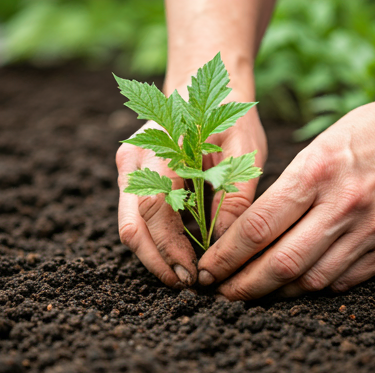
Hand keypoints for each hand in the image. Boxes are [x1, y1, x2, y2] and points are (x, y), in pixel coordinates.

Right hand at [116, 93, 266, 288]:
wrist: (201, 85)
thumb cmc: (228, 114)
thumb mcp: (245, 148)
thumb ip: (236, 194)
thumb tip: (224, 244)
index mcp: (163, 146)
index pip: (156, 208)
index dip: (171, 247)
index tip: (193, 274)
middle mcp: (136, 159)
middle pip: (133, 225)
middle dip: (158, 262)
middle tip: (187, 284)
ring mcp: (129, 169)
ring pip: (129, 226)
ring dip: (153, 257)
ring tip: (181, 276)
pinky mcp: (132, 179)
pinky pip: (135, 219)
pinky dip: (153, 242)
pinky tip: (176, 255)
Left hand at [197, 88, 374, 298]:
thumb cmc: (364, 135)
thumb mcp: (316, 148)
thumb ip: (284, 194)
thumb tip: (249, 236)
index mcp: (316, 172)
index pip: (258, 228)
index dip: (226, 256)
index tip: (208, 270)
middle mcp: (344, 205)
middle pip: (281, 263)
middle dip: (244, 286)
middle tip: (222, 293)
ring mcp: (372, 230)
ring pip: (311, 280)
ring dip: (276, 293)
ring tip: (255, 292)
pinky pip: (344, 281)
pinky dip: (314, 287)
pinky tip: (296, 285)